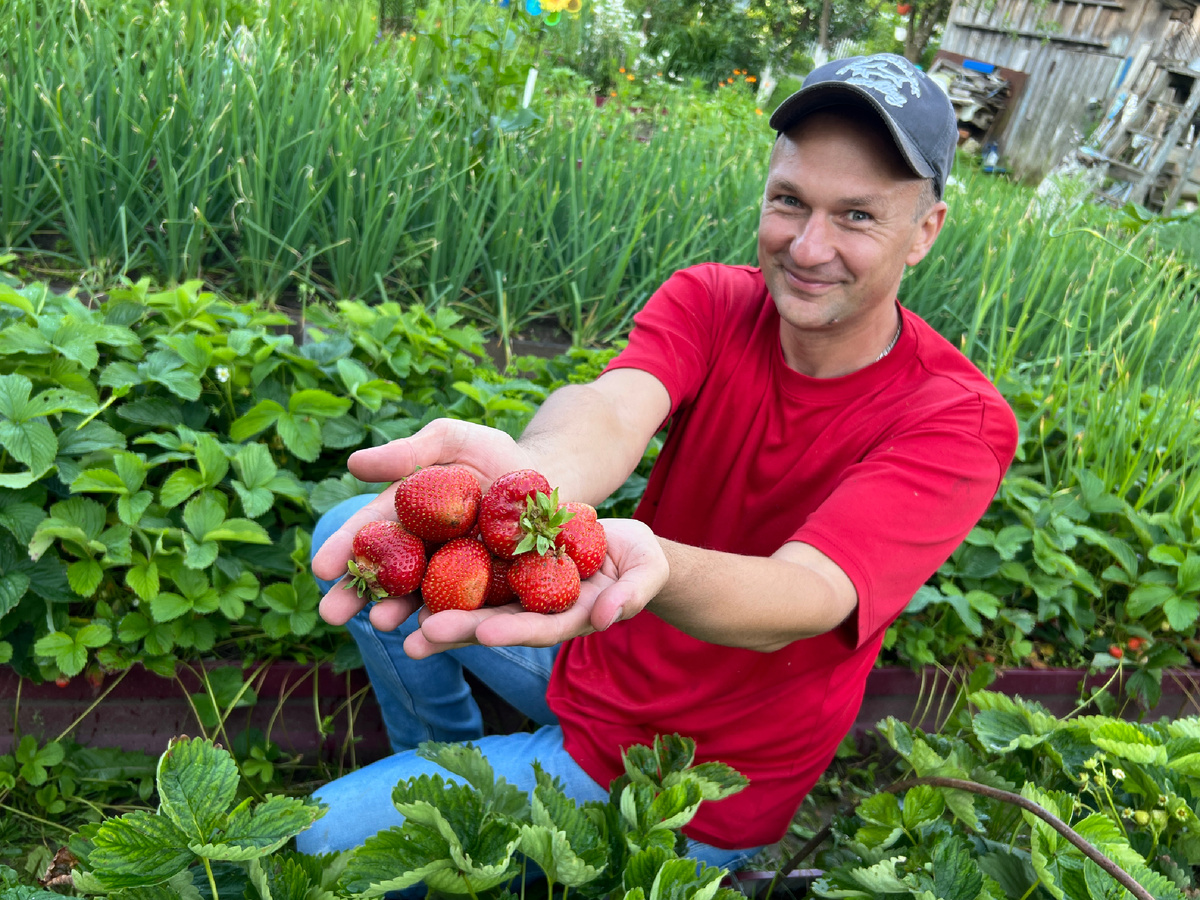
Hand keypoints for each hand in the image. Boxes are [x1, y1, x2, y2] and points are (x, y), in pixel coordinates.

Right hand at [315, 419, 535, 629]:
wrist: (548, 476)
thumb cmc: (492, 454)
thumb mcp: (451, 441)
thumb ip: (409, 453)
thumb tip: (353, 463)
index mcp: (406, 515)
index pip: (370, 533)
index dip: (344, 549)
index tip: (321, 568)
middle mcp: (424, 550)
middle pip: (386, 574)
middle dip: (357, 595)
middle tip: (331, 614)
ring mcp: (455, 572)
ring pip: (421, 597)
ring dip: (399, 611)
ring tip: (382, 623)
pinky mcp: (490, 589)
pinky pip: (468, 607)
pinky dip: (449, 620)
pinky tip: (433, 631)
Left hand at [402, 517, 668, 657]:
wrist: (623, 544)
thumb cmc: (641, 562)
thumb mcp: (646, 571)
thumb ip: (631, 594)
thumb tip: (606, 618)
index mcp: (567, 618)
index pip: (537, 627)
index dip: (511, 630)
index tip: (484, 633)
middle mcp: (534, 609)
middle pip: (492, 621)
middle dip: (457, 629)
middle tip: (420, 635)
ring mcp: (516, 589)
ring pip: (470, 602)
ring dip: (433, 612)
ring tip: (392, 622)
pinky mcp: (504, 565)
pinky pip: (467, 568)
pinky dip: (436, 576)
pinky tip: (402, 580)